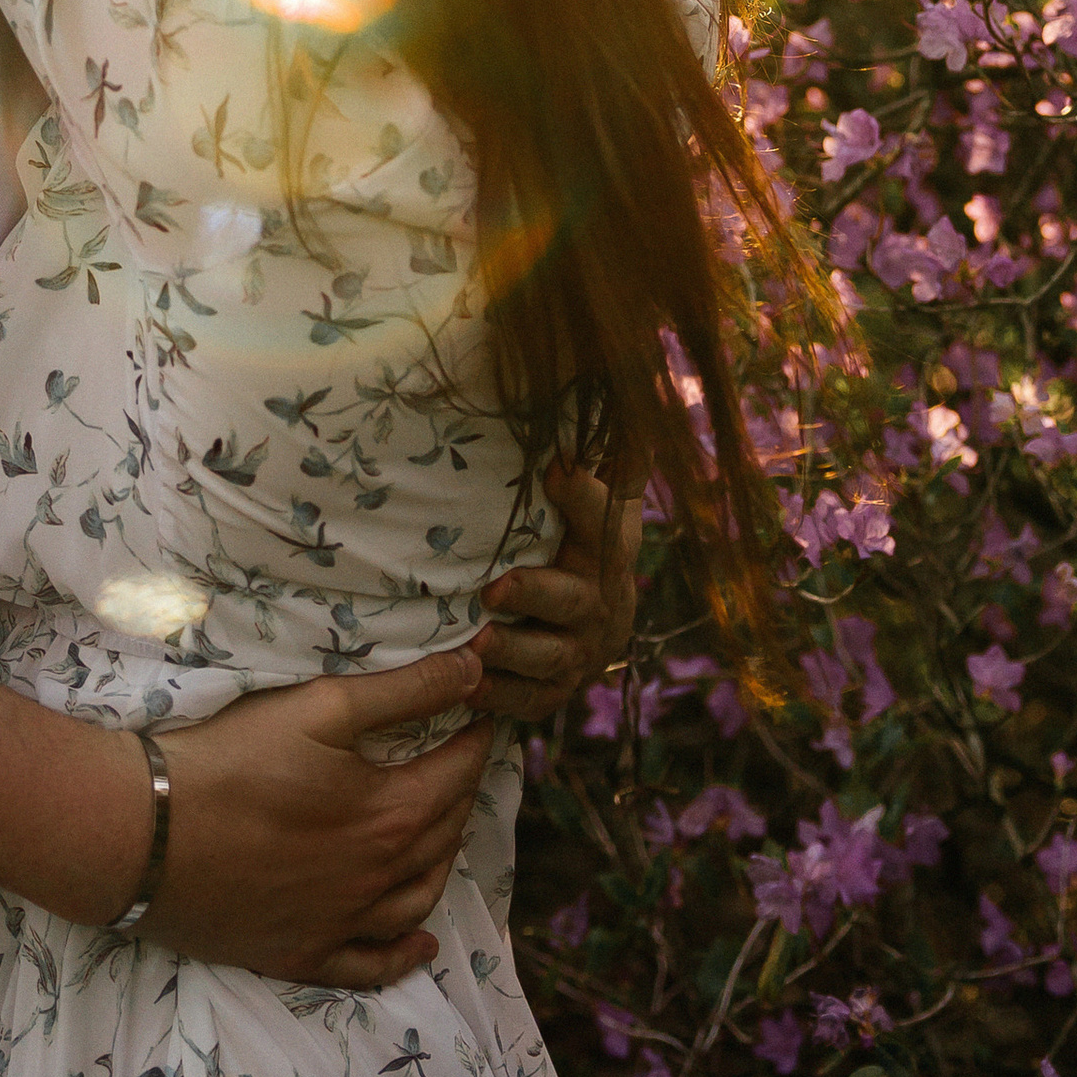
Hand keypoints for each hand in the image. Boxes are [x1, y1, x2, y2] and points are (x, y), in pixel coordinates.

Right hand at [145, 647, 494, 987]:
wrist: (146, 836)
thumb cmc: (232, 760)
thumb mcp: (322, 707)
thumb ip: (405, 690)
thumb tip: (473, 670)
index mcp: (391, 815)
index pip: (457, 774)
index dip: (474, 742)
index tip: (482, 718)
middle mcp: (378, 879)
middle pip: (442, 834)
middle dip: (460, 793)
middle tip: (461, 763)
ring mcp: (341, 924)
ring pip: (417, 900)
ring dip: (441, 862)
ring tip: (445, 833)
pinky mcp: (302, 955)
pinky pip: (370, 966)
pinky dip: (403, 957)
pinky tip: (421, 947)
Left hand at [472, 463, 640, 723]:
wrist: (600, 623)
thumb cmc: (580, 541)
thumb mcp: (593, 496)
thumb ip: (588, 456)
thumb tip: (602, 375)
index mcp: (608, 548)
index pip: (604, 516)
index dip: (583, 495)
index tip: (554, 466)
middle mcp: (599, 602)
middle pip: (573, 599)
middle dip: (535, 594)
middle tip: (495, 588)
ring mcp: (578, 652)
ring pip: (549, 657)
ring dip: (514, 651)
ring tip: (477, 643)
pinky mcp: (553, 689)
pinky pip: (529, 700)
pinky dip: (500, 697)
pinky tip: (468, 687)